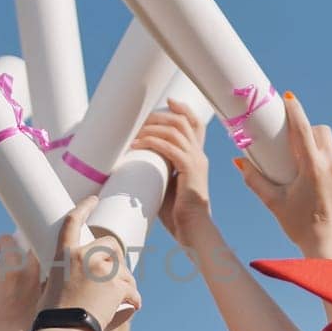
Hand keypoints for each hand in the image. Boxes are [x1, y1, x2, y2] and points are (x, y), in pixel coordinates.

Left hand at [0, 235, 41, 330]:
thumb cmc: (23, 322)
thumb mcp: (40, 298)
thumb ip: (41, 282)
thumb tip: (44, 270)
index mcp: (33, 271)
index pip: (29, 243)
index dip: (24, 239)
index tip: (23, 241)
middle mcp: (15, 269)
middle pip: (5, 240)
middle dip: (2, 243)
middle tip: (2, 247)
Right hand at [38, 197, 139, 329]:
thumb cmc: (54, 315)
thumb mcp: (51, 285)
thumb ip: (67, 274)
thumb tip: (75, 276)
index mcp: (64, 254)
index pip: (73, 222)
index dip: (84, 207)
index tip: (93, 199)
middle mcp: (84, 256)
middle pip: (111, 245)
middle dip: (116, 258)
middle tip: (114, 277)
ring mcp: (103, 269)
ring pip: (124, 269)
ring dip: (125, 284)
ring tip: (116, 302)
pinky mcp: (118, 285)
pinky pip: (132, 289)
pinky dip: (133, 300)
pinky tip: (130, 308)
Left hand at [130, 99, 211, 245]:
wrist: (192, 229)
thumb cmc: (177, 212)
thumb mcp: (165, 184)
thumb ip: (156, 169)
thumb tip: (133, 160)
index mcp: (196, 157)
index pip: (195, 125)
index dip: (183, 109)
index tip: (168, 101)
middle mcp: (199, 155)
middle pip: (183, 122)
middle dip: (160, 116)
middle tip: (140, 120)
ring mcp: (196, 161)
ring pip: (176, 131)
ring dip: (152, 128)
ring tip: (135, 134)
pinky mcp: (190, 170)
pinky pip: (170, 148)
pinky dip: (152, 143)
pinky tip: (137, 145)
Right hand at [237, 91, 331, 258]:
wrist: (331, 249)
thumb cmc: (300, 227)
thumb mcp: (274, 203)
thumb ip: (254, 180)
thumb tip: (238, 162)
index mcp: (312, 167)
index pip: (303, 128)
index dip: (295, 110)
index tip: (289, 98)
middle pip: (322, 132)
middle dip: (309, 132)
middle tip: (296, 144)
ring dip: (322, 151)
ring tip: (309, 170)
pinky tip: (323, 188)